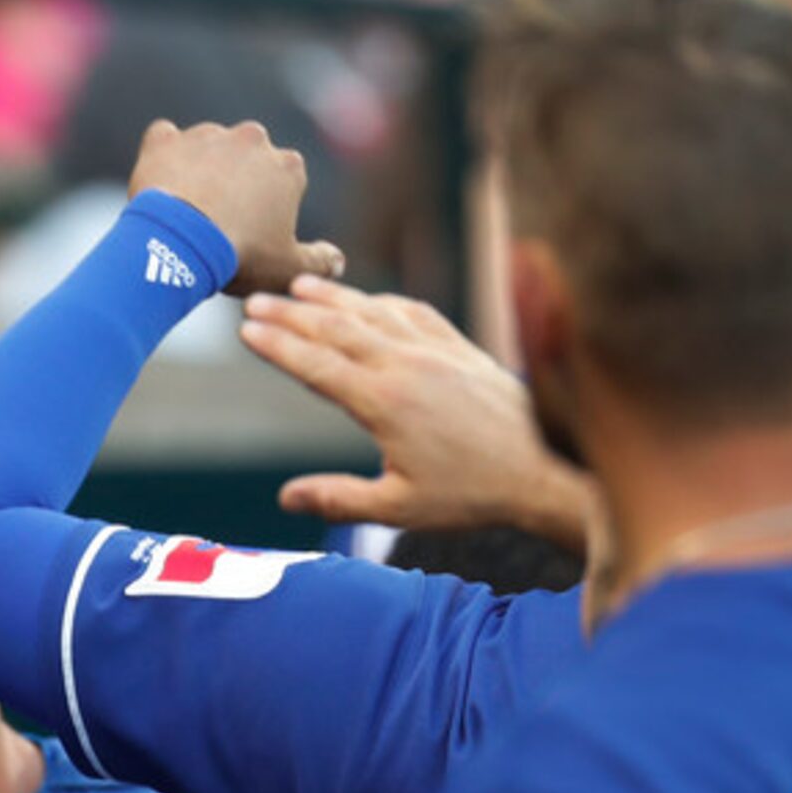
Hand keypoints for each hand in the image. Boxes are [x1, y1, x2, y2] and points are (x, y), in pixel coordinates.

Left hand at [126, 119, 345, 296]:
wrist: (179, 245)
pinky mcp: (166, 141)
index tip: (252, 231)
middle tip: (218, 221)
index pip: (285, 180)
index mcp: (288, 166)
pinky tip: (160, 180)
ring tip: (186, 210)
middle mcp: (252, 139)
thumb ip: (321, 262)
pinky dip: (162, 154)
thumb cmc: (240, 257)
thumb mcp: (289, 270)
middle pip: (247, 159)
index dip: (269, 207)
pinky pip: (164, 138)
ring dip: (200, 169)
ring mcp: (207, 135)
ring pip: (207, 147)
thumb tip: (338, 260)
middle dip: (236, 182)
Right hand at [242, 276, 593, 551]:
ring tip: (299, 284)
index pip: (315, 365)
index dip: (276, 346)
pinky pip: (413, 312)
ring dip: (332, 296)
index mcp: (384, 402)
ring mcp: (436, 350)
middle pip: (335, 328)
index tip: (245, 330)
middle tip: (255, 299)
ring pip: (372, 312)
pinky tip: (366, 301)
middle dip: (291, 313)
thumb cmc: (473, 494)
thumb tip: (284, 498)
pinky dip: (381, 302)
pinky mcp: (460, 348)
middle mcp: (407, 365)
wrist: (546, 468)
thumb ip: (338, 500)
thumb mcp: (400, 508)